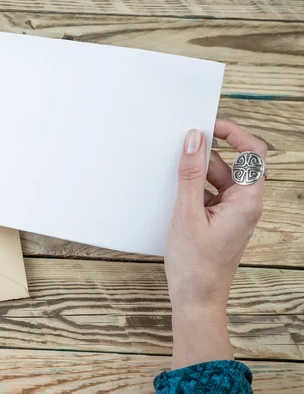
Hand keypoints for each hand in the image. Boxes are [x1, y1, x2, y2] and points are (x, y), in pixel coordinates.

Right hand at [165, 120, 265, 367]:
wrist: (195, 299)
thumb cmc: (195, 264)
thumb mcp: (186, 213)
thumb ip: (190, 174)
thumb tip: (194, 139)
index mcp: (246, 201)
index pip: (253, 153)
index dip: (233, 134)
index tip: (208, 125)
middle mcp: (245, 205)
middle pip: (232, 165)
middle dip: (207, 155)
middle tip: (180, 148)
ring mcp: (233, 214)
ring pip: (218, 180)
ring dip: (197, 173)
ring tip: (172, 175)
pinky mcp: (220, 221)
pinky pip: (210, 195)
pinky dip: (193, 190)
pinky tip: (174, 193)